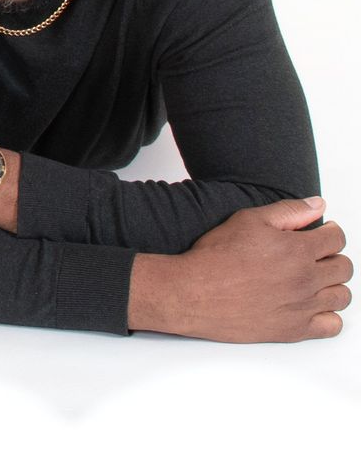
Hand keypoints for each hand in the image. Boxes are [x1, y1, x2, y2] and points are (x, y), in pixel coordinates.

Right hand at [133, 197, 350, 341]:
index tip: (321, 235)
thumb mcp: (248, 220)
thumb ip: (289, 211)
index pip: (337, 239)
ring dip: (333, 286)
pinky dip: (330, 316)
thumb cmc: (214, 258)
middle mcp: (306, 279)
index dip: (329, 233)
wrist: (192, 293)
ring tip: (315, 281)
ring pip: (342, 296)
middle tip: (315, 257)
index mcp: (298, 250)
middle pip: (344, 267)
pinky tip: (314, 306)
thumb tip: (318, 205)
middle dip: (332, 258)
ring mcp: (303, 307)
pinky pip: (332, 326)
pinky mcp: (294, 329)